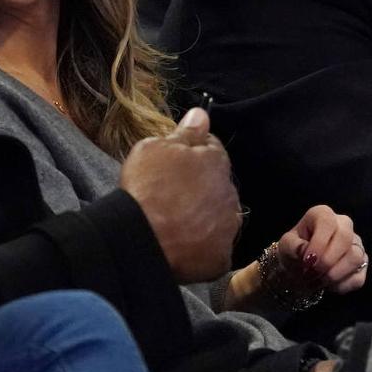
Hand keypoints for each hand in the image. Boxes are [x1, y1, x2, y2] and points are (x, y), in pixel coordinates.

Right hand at [120, 108, 240, 282]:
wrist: (141, 238)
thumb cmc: (147, 188)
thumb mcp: (155, 149)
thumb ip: (184, 132)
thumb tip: (201, 113)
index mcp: (217, 163)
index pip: (212, 150)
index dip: (192, 155)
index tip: (174, 164)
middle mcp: (230, 193)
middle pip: (216, 186)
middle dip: (200, 188)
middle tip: (171, 198)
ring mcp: (228, 227)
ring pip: (218, 218)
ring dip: (203, 218)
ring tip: (175, 225)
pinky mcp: (221, 258)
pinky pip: (213, 250)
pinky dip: (201, 249)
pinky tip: (182, 248)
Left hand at [276, 205, 368, 294]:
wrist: (299, 267)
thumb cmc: (294, 251)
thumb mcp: (285, 246)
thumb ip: (293, 247)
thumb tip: (307, 253)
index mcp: (323, 215)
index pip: (327, 222)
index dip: (319, 242)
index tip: (308, 260)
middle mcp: (344, 225)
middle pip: (345, 237)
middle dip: (328, 260)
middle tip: (313, 272)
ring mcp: (356, 244)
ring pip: (356, 257)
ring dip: (335, 274)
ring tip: (319, 279)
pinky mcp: (362, 264)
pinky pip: (358, 277)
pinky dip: (342, 285)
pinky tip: (329, 285)